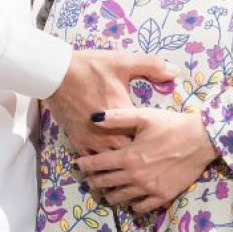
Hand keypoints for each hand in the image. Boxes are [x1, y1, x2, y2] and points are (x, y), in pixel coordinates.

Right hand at [46, 51, 176, 156]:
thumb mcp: (123, 61)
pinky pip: (90, 161)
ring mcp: (91, 139)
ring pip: (109, 163)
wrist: (57, 73)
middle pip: (129, 154)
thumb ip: (151, 66)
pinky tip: (108, 169)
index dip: (154, 142)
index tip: (163, 144)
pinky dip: (100, 166)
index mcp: (123, 114)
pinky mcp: (77, 141)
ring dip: (120, 165)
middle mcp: (108, 132)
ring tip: (131, 170)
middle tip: (150, 160)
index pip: (144, 137)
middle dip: (139, 157)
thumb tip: (175, 71)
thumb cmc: (91, 67)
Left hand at [76, 108, 218, 212]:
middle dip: (93, 181)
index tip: (78, 165)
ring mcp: (149, 189)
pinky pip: (141, 207)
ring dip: (109, 194)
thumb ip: (117, 117)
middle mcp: (135, 176)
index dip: (85, 165)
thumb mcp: (143, 116)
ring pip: (120, 198)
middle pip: (105, 184)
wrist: (200, 139)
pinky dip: (132, 204)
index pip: (98, 164)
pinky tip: (130, 199)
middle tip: (88, 180)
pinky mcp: (163, 196)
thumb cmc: (170, 124)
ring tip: (105, 191)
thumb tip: (93, 118)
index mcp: (128, 156)